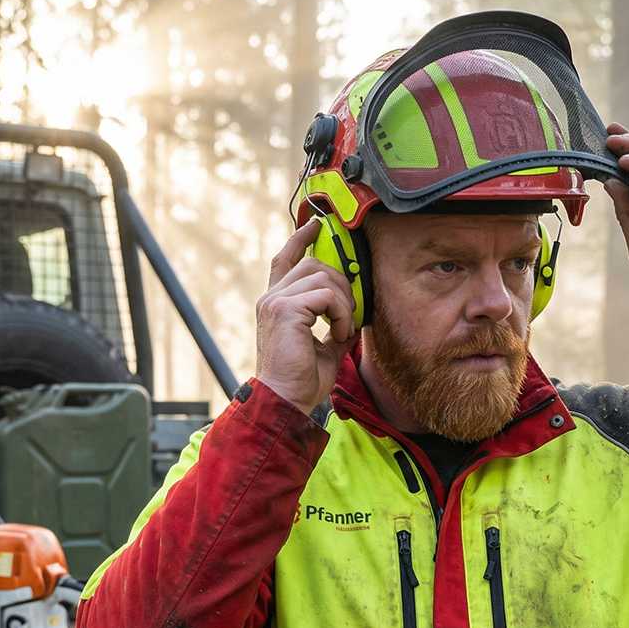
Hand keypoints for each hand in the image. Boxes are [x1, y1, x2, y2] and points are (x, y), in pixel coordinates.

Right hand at [255, 217, 359, 414]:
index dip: (300, 240)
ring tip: (343, 330)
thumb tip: (357, 318)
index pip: (285, 260)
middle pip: (314, 265)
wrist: (285, 401)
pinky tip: (340, 333)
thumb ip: (336, 328)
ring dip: (343, 303)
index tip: (316, 226)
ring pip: (322, 276)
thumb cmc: (300, 382)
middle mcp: (271, 299)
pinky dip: (341, 312)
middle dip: (341, 285)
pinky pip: (326, 294)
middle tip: (349, 316)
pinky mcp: (284, 309)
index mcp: (276, 305)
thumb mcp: (325, 349)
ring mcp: (275, 302)